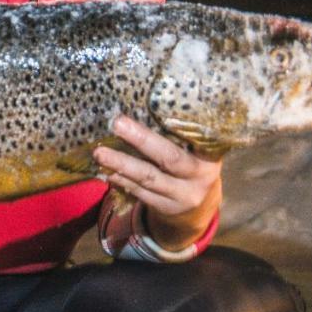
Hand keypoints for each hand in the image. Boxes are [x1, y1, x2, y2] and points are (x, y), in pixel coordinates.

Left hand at [93, 114, 221, 250]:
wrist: (199, 208)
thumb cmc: (193, 164)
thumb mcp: (199, 151)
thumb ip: (183, 134)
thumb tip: (143, 103)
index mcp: (211, 155)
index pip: (199, 138)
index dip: (180, 125)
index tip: (157, 105)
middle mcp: (200, 177)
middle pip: (169, 158)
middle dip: (142, 140)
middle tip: (118, 124)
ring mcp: (182, 196)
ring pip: (148, 178)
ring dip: (121, 164)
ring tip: (100, 152)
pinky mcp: (164, 208)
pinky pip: (139, 191)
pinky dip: (120, 178)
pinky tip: (105, 168)